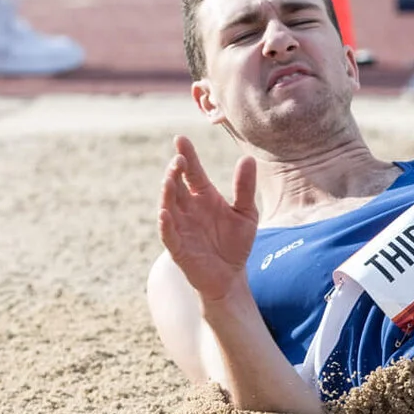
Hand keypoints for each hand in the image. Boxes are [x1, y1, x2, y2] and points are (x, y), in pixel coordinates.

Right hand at [159, 136, 259, 301]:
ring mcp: (180, 226)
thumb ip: (245, 188)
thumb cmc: (236, 242)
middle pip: (176, 185)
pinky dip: (165, 223)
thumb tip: (248, 158)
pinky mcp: (178, 247)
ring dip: (167, 192)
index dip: (187, 155)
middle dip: (175, 171)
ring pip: (168, 205)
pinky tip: (164, 213)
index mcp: (204, 196)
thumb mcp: (246, 213)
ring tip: (170, 179)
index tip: (181, 139)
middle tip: (179, 159)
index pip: (192, 172)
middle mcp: (188, 208)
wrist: (231, 275)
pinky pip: (168, 233)